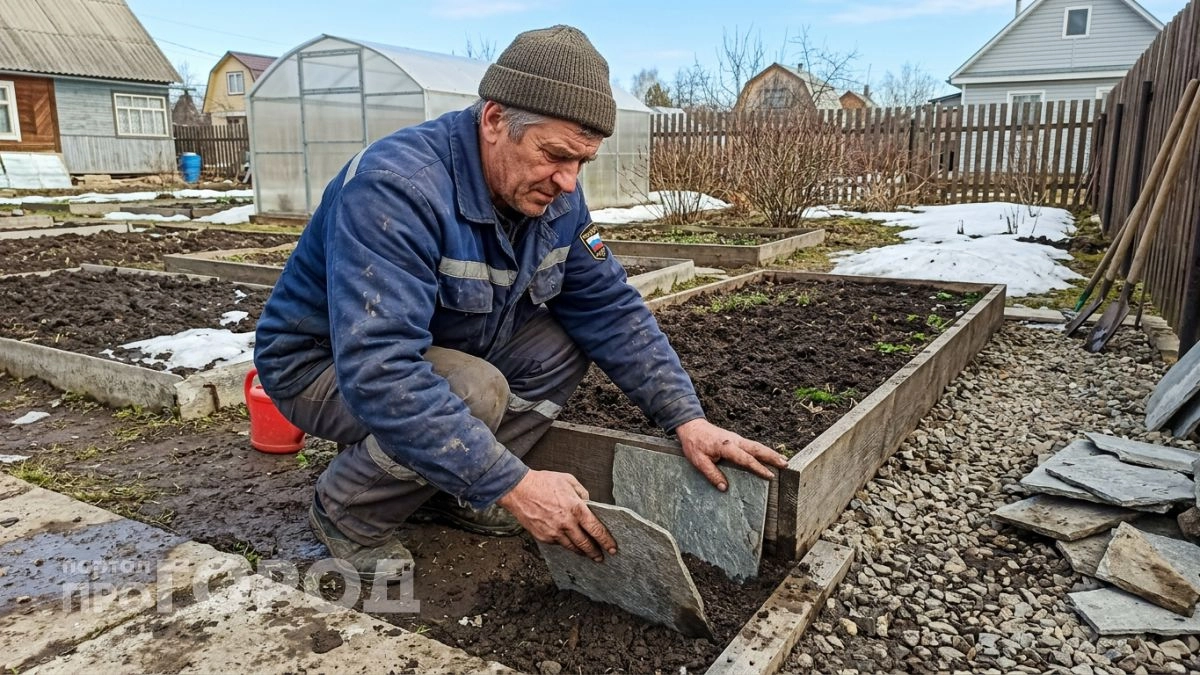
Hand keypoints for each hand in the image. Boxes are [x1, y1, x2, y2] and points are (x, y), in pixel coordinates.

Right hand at [496, 470, 616, 561]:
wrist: (518, 489)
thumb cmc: (543, 482)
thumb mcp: (568, 480)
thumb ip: (582, 493)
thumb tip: (589, 504)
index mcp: (576, 508)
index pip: (596, 529)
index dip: (606, 541)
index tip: (612, 548)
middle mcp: (566, 523)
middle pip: (585, 544)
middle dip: (595, 553)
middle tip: (601, 557)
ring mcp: (553, 532)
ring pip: (571, 547)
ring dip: (581, 552)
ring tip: (587, 554)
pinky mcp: (543, 536)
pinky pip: (558, 543)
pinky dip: (564, 543)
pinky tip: (568, 543)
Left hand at [674, 418, 787, 490]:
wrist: (691, 426)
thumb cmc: (694, 444)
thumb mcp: (698, 461)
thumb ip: (711, 474)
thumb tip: (724, 488)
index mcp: (726, 446)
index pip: (746, 459)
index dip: (758, 468)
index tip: (769, 475)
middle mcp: (734, 441)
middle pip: (757, 449)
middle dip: (772, 457)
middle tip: (785, 464)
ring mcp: (737, 438)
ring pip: (757, 446)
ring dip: (770, 453)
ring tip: (783, 461)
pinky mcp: (736, 439)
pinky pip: (752, 445)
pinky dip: (763, 450)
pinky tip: (769, 456)